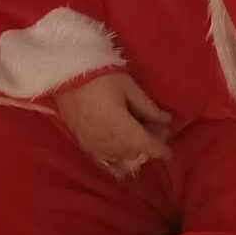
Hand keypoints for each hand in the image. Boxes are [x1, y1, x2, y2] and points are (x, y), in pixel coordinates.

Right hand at [54, 72, 171, 176]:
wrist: (65, 74)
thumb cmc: (100, 76)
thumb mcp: (129, 88)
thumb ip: (148, 108)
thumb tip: (166, 121)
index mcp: (123, 128)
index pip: (147, 146)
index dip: (161, 150)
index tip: (169, 152)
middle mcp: (109, 142)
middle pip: (135, 152)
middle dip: (148, 145)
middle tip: (155, 130)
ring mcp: (94, 145)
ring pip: (120, 158)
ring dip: (132, 152)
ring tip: (137, 136)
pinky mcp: (83, 142)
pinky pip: (103, 159)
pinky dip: (114, 160)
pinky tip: (120, 156)